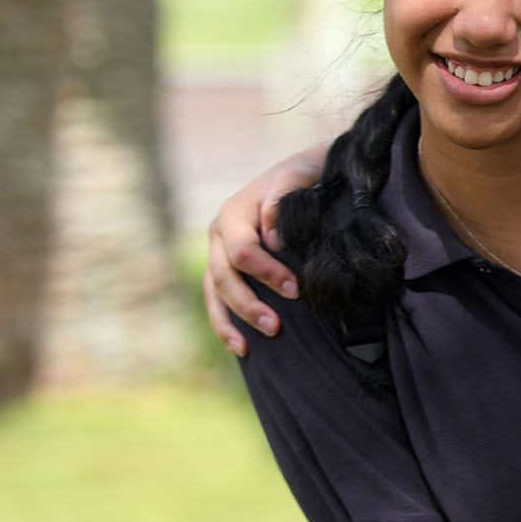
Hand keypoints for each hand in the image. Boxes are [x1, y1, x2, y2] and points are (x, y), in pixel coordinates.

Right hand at [203, 146, 325, 355]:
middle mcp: (220, 234)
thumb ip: (281, 201)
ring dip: (233, 319)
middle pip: (223, 276)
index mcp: (235, 213)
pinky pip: (216, 299)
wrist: (305, 175)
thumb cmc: (305, 177)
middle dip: (248, 304)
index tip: (295, 290)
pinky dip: (225, 323)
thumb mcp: (297, 175)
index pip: (242, 250)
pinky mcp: (227, 268)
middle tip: (277, 327)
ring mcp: (219, 253)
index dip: (266, 273)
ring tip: (250, 346)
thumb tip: (271, 239)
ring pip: (215, 292)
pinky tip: (240, 346)